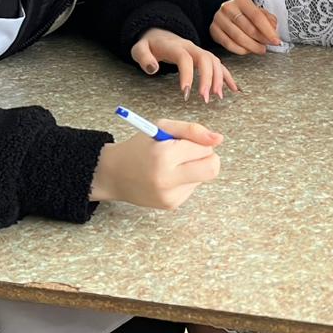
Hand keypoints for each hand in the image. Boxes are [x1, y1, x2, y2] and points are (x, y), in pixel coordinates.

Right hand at [89, 119, 222, 208]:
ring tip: (171, 165)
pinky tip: (168, 177)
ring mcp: (170, 195)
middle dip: (209, 158)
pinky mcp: (171, 205)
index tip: (186, 141)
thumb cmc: (139, 147)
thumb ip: (191, 130)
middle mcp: (167, 178)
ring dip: (194, 168)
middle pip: (212, 168)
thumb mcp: (161, 128)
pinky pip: (192, 188)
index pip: (204, 149)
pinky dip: (185, 180)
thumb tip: (218, 139)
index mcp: (164, 155)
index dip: (199, 142)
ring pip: (203, 178)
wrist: (113, 175)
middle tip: (191, 153)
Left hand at [130, 28, 237, 102]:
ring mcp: (200, 52)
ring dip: (219, 79)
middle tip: (205, 98)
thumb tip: (153, 69)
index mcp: (175, 46)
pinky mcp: (205, 57)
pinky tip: (234, 89)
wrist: (159, 34)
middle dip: (208, 79)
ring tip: (218, 97)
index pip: (184, 58)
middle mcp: (191, 47)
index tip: (185, 93)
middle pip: (205, 59)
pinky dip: (228, 77)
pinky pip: (220, 66)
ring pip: (215, 62)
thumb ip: (143, 57)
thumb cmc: (150, 45)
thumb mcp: (139, 49)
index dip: (187, 75)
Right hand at [210, 0, 280, 54]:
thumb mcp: (257, 12)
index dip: (268, 31)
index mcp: (241, 0)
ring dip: (252, 47)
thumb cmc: (244, 14)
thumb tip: (273, 31)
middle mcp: (228, 8)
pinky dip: (241, 50)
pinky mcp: (214, 30)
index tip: (276, 41)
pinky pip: (229, 45)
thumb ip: (268, 19)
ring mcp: (219, 19)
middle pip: (248, 28)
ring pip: (239, 38)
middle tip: (268, 46)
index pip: (257, 16)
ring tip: (260, 49)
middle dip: (261, 40)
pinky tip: (248, 50)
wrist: (224, 15)